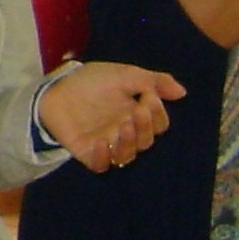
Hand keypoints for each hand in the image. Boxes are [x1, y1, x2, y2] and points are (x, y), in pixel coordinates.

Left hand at [35, 60, 184, 170]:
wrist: (56, 88)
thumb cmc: (92, 81)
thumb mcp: (124, 74)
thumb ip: (153, 81)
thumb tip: (182, 92)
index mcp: (136, 114)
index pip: (159, 124)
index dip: (158, 114)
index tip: (148, 96)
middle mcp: (125, 132)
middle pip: (147, 141)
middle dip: (146, 127)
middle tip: (137, 111)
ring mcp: (108, 144)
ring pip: (128, 156)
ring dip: (130, 142)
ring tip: (123, 125)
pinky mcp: (89, 153)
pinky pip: (102, 165)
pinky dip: (104, 157)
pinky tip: (102, 141)